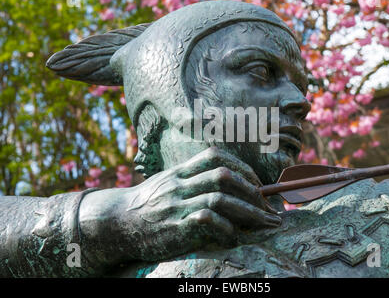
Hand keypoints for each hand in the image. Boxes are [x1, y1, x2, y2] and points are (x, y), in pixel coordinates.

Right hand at [79, 147, 280, 264]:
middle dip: (252, 190)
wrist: (116, 223)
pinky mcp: (175, 227)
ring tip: (264, 222)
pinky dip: (226, 228)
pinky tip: (233, 236)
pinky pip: (207, 222)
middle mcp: (179, 184)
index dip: (241, 166)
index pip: (215, 156)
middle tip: (268, 205)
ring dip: (248, 211)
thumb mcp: (167, 183)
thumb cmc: (148, 204)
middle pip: (223, 176)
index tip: (257, 182)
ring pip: (219, 199)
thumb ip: (192, 179)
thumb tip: (228, 183)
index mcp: (180, 171)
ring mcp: (176, 205)